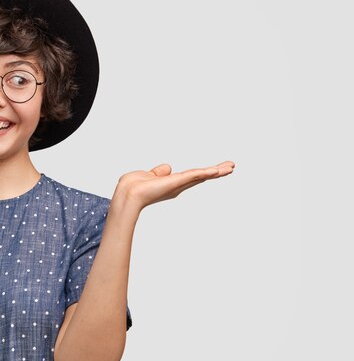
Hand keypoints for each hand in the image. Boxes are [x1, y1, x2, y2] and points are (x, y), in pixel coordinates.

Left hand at [112, 161, 234, 212]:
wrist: (128, 194)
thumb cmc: (134, 186)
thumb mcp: (149, 175)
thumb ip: (159, 172)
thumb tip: (167, 168)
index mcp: (172, 183)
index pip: (193, 176)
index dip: (205, 172)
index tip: (218, 168)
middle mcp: (178, 185)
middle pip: (201, 176)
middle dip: (217, 171)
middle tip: (232, 166)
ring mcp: (178, 184)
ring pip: (201, 175)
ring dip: (216, 170)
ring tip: (231, 167)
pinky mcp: (176, 181)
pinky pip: (194, 175)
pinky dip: (206, 172)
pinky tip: (217, 170)